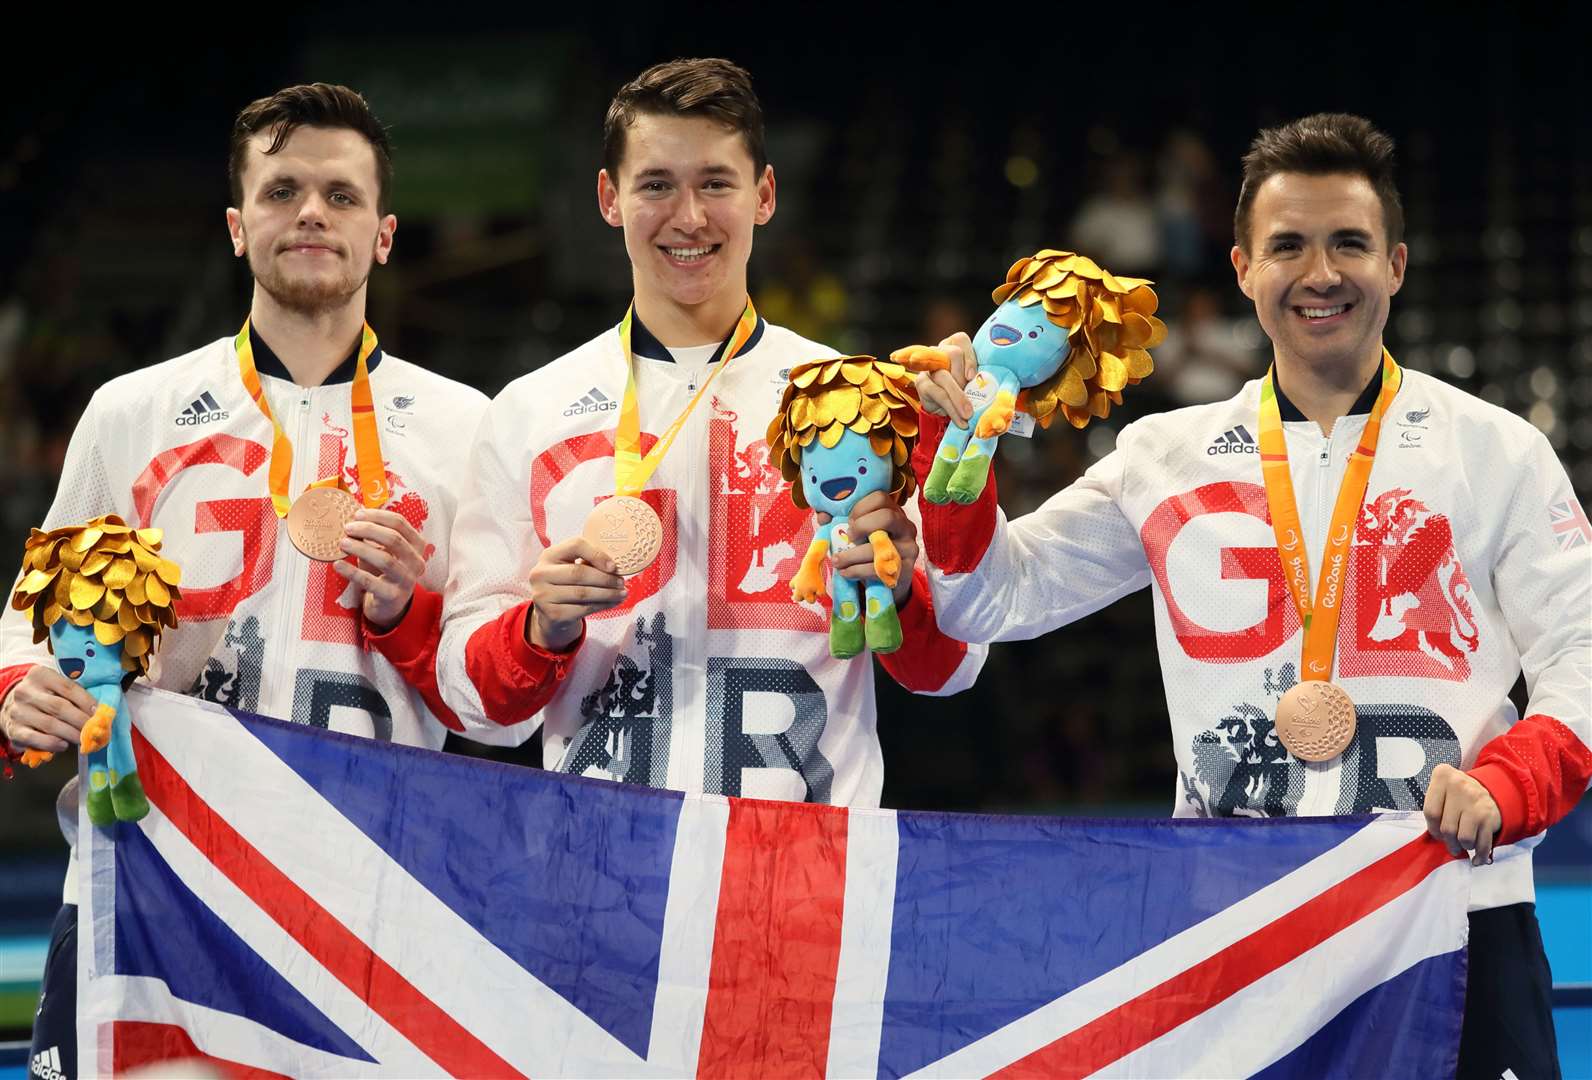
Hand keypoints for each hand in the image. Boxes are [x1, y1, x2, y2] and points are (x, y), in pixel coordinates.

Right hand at [0, 665, 96, 759]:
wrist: (11, 706)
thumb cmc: (43, 697)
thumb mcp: (54, 688)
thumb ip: (73, 696)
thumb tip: (99, 713)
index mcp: (40, 675)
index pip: (69, 688)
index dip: (87, 702)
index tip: (100, 714)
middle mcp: (26, 691)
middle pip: (60, 707)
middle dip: (82, 721)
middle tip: (95, 730)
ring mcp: (18, 711)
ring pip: (50, 724)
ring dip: (71, 734)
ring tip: (84, 739)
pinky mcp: (13, 729)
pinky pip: (35, 738)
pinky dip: (52, 743)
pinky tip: (64, 745)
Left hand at [335, 509, 429, 630]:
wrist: (389, 604)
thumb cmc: (384, 571)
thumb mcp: (384, 550)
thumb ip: (374, 535)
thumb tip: (353, 515)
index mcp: (417, 545)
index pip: (400, 523)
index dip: (377, 516)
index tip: (357, 514)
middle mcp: (416, 562)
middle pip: (394, 539)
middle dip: (368, 530)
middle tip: (348, 528)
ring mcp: (406, 580)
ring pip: (385, 559)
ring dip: (361, 548)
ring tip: (343, 543)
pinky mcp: (392, 596)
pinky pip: (370, 582)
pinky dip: (351, 572)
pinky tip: (337, 564)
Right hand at [528, 538, 626, 650]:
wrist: (551, 614)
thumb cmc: (566, 585)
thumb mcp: (571, 567)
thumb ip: (588, 561)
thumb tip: (615, 567)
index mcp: (548, 555)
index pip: (575, 545)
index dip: (597, 554)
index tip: (613, 566)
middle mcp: (541, 574)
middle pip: (579, 573)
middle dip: (605, 578)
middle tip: (621, 582)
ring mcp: (543, 595)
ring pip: (583, 593)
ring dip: (608, 594)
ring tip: (622, 594)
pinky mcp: (552, 614)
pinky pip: (583, 609)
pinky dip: (602, 606)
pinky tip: (612, 603)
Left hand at [831, 492, 918, 602]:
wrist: (887, 581)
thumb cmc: (868, 550)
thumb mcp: (855, 533)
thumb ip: (838, 521)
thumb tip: (823, 516)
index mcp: (893, 511)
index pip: (880, 498)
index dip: (861, 507)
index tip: (848, 520)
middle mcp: (905, 526)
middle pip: (887, 517)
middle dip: (861, 526)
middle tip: (848, 537)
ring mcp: (908, 548)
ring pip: (880, 546)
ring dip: (852, 555)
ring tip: (837, 561)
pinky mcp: (905, 569)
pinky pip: (877, 568)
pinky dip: (856, 571)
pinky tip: (846, 572)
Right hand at [909, 332, 976, 427]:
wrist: (949, 409)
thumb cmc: (967, 390)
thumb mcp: (977, 381)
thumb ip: (982, 377)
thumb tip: (994, 388)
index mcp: (955, 346)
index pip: (960, 340)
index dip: (969, 357)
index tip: (972, 376)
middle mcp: (940, 352)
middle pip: (952, 354)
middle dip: (963, 377)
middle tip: (971, 395)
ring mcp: (930, 367)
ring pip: (944, 376)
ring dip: (958, 397)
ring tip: (968, 414)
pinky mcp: (922, 382)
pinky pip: (937, 393)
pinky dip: (951, 409)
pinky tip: (960, 420)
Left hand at [1423, 763, 1501, 865]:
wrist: (1488, 790)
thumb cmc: (1455, 796)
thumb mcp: (1441, 791)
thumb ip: (1434, 808)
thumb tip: (1435, 838)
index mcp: (1443, 776)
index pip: (1431, 812)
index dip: (1433, 829)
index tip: (1437, 833)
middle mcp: (1459, 786)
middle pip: (1447, 828)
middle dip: (1448, 842)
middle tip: (1451, 845)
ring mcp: (1476, 801)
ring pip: (1464, 838)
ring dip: (1463, 846)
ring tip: (1464, 843)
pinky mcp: (1489, 816)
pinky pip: (1482, 844)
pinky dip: (1480, 855)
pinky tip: (1477, 859)